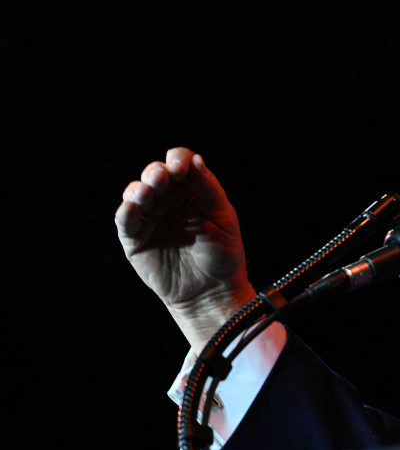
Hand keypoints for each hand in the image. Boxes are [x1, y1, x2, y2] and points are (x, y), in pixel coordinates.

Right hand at [115, 147, 256, 350]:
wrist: (213, 290)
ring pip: (136, 194)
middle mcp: (167, 201)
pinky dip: (127, 211)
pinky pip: (125, 221)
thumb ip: (207, 188)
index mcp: (191, 191)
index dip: (177, 160)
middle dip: (156, 173)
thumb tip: (194, 158)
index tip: (181, 167)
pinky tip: (133, 206)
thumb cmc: (222, 253)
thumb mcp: (222, 216)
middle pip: (155, 175)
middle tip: (163, 177)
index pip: (179, 165)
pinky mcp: (135, 239)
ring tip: (148, 191)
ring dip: (139, 189)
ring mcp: (150, 218)